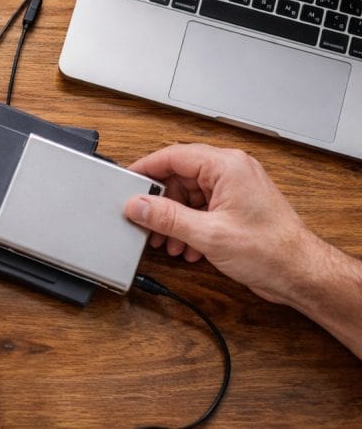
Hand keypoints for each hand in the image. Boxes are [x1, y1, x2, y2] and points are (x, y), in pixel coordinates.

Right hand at [123, 144, 318, 303]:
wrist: (301, 274)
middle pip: (180, 177)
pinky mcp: (237, 207)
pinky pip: (202, 208)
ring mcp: (235, 189)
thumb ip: (167, 217)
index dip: (146, 168)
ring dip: (175, 219)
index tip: (127, 181)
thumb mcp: (207, 234)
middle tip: (144, 220)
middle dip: (161, 204)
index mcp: (227, 166)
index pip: (174, 155)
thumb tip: (137, 205)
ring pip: (189, 195)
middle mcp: (232, 172)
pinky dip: (189, 226)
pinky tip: (186, 247)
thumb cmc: (271, 250)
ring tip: (167, 241)